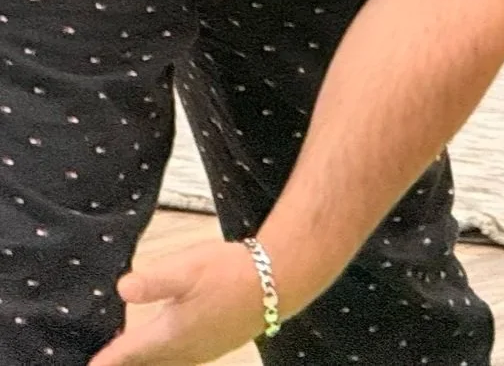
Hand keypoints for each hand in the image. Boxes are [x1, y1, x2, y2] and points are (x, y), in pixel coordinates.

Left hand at [91, 240, 270, 365]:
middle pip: (143, 365)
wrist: (280, 279)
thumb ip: (154, 280)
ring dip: (143, 363)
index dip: (104, 361)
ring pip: (162, 364)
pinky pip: (178, 360)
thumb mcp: (189, 268)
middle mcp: (181, 351)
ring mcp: (201, 351)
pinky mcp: (215, 346)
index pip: (125, 354)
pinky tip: (165, 350)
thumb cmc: (232, 272)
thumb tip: (121, 288)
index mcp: (168, 335)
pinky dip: (162, 359)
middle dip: (124, 364)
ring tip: (130, 359)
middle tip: (104, 363)